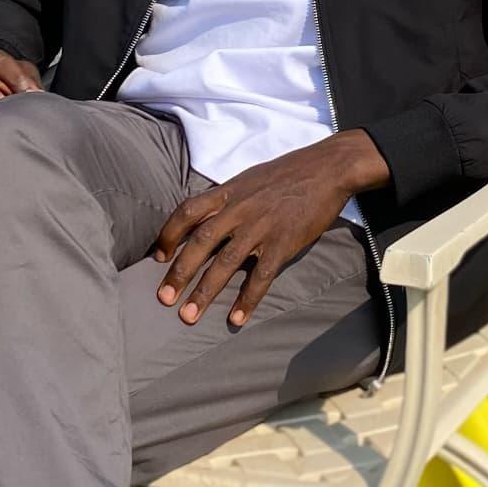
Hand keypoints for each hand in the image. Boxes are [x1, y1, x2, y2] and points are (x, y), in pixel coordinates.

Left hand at [152, 133, 389, 326]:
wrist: (329, 168)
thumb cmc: (290, 173)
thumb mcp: (250, 179)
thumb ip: (229, 199)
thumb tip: (208, 218)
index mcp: (229, 192)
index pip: (187, 212)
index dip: (169, 235)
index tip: (159, 257)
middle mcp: (239, 209)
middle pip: (200, 243)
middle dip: (179, 273)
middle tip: (163, 299)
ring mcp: (261, 227)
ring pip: (225, 263)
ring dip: (204, 292)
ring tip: (188, 316)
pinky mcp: (284, 242)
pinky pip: (261, 276)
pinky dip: (247, 299)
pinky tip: (235, 319)